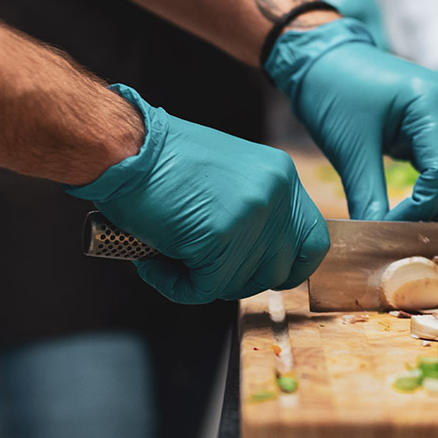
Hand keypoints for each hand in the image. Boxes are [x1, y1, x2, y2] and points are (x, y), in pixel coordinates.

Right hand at [65, 85, 329, 303]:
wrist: (124, 147)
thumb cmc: (159, 162)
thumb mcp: (226, 177)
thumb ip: (249, 211)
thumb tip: (251, 259)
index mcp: (280, 176)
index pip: (313, 240)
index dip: (289, 266)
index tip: (262, 274)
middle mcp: (276, 194)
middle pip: (278, 270)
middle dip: (238, 278)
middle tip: (198, 264)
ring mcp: (252, 217)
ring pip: (238, 283)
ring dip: (200, 280)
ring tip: (166, 253)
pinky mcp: (220, 239)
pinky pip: (202, 289)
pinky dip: (173, 285)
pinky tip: (153, 262)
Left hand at [266, 19, 437, 221]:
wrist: (323, 57)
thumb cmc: (333, 92)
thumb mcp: (349, 148)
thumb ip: (368, 196)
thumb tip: (376, 239)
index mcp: (432, 100)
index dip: (423, 207)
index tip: (392, 229)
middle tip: (416, 235)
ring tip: (421, 228)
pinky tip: (424, 209)